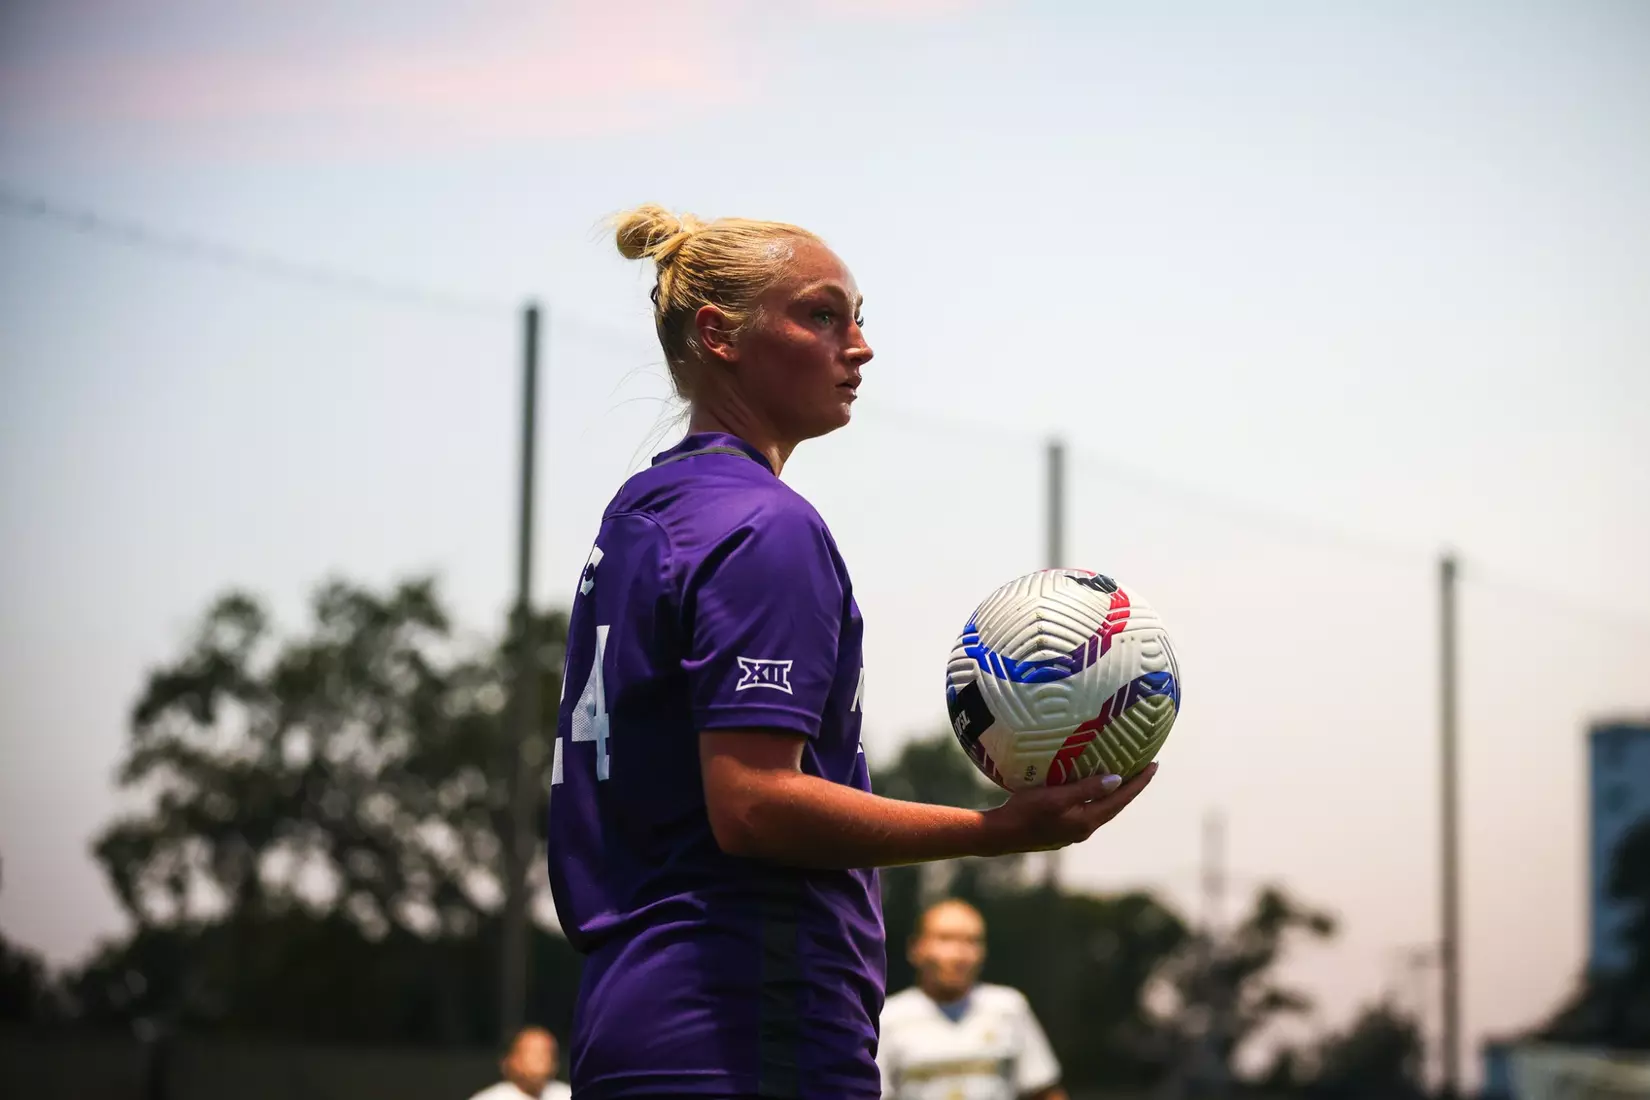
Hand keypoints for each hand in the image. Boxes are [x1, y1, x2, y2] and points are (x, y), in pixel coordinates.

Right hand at [979, 762, 1158, 856]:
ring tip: (1122, 776)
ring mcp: (1073, 831)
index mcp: (1087, 821)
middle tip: (1145, 767)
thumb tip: (1117, 780)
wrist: (1000, 835)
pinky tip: (1090, 788)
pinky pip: (1087, 810)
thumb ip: (1087, 788)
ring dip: (1114, 793)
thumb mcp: (1057, 797)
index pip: (1121, 799)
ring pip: (1101, 808)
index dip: (1139, 782)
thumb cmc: (1025, 811)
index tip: (1155, 765)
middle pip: (1115, 805)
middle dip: (1131, 787)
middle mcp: (1084, 829)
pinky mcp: (1061, 829)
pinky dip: (1096, 797)